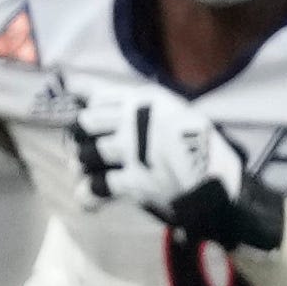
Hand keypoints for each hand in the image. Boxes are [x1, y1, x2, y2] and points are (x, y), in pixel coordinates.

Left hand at [73, 85, 286, 251]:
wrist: (217, 175)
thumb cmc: (200, 142)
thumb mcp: (175, 111)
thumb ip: (146, 108)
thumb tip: (116, 102)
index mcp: (146, 100)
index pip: (101, 93)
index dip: (83, 94)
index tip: (69, 87)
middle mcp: (134, 120)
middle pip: (86, 122)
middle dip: (79, 135)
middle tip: (81, 144)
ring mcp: (132, 150)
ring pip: (87, 153)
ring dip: (82, 163)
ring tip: (83, 169)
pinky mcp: (133, 180)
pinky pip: (97, 186)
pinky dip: (88, 194)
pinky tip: (87, 198)